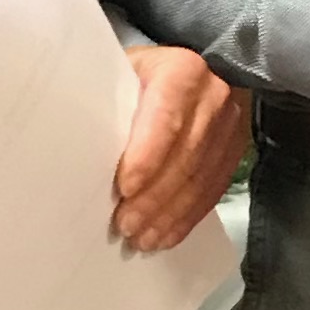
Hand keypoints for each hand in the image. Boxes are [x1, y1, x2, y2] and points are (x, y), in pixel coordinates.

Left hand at [117, 46, 247, 249]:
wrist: (188, 69)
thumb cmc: (140, 74)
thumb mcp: (122, 71)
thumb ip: (109, 99)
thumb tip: (76, 144)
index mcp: (182, 70)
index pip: (166, 118)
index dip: (147, 157)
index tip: (124, 188)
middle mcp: (213, 96)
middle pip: (185, 156)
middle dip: (154, 197)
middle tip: (125, 225)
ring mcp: (229, 126)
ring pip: (200, 179)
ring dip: (169, 215)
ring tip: (141, 239)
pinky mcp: (234, 150)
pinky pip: (213, 190)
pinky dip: (187, 218)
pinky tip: (165, 237)